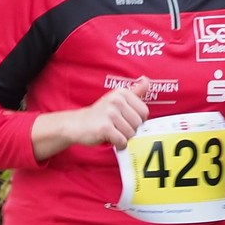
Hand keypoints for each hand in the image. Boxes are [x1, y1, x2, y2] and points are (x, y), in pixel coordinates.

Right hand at [31, 83, 150, 160]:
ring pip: (130, 133)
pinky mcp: (104, 127)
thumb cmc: (101, 114)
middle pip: (138, 123)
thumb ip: (134, 91)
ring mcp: (110, 113)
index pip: (144, 112)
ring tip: (114, 133)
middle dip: (131, 130)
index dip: (138, 120)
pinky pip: (122, 141)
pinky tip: (112, 140)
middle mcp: (117, 100)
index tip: (126, 120)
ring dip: (124, 138)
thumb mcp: (117, 99)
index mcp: (122, 93)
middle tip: (119, 128)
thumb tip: (147, 80)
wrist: (78, 124)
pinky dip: (119, 145)